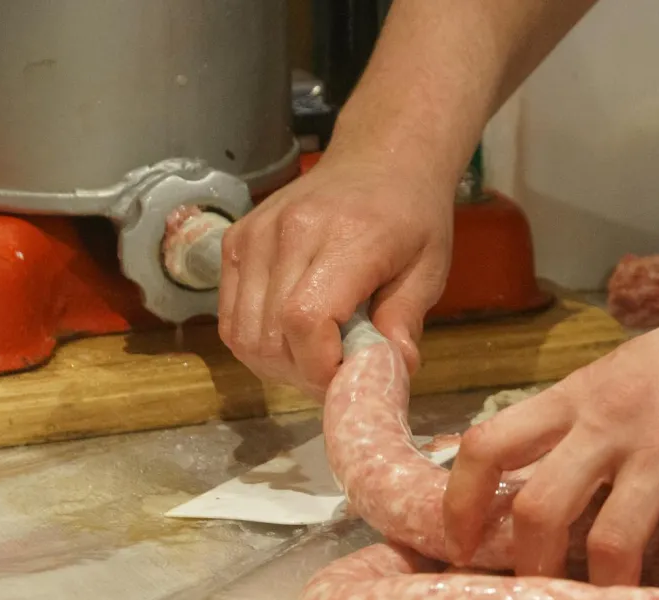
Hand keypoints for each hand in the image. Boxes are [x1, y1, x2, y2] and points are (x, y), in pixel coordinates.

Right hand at [219, 149, 453, 398]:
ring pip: (242, 333)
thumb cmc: (411, 216)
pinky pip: (230, 316)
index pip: (305, 319)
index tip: (347, 380)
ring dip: (277, 363)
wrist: (379, 160)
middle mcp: (288, 232)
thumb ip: (406, 320)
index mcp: (345, 237)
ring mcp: (255, 235)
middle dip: (302, 373)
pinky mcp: (236, 241)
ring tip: (316, 356)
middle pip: (270, 335)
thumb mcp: (429, 268)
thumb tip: (391, 372)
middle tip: (337, 374)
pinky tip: (293, 337)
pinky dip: (257, 340)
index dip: (320, 367)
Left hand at [443, 284, 658, 592]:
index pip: (491, 442)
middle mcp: (614, 418)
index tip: (460, 543)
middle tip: (542, 596)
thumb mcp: (624, 373)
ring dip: (607, 590)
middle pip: (540, 506)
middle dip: (531, 566)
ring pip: (611, 541)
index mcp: (580, 393)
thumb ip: (583, 423)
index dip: (460, 501)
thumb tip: (537, 487)